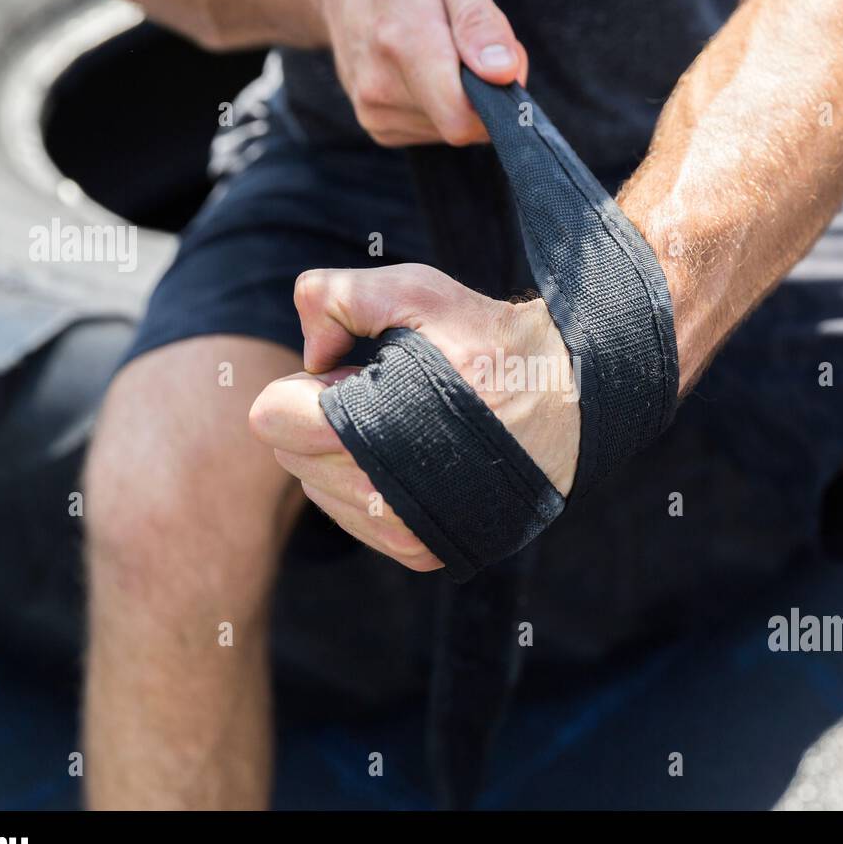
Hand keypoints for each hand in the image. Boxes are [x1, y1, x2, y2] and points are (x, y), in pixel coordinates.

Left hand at [249, 264, 578, 571]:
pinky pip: (352, 518)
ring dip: (345, 455)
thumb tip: (309, 354)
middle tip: (393, 397)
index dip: (312, 385)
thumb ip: (332, 297)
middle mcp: (383, 502)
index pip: (271, 418)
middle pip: (289, 456)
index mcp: (369, 437)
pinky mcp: (422, 553)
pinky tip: (420, 457)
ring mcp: (404, 535)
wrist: (570, 402)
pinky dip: (369, 484)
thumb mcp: (416, 290)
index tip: (363, 374)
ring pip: (317, 489)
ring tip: (412, 426)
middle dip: (325, 420)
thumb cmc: (490, 343)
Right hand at [316, 0, 528, 145]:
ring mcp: (374, 112)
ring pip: (450, 129)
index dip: (497, 98)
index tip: (502, 64)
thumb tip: (502, 72)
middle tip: (471, 45)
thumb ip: (479, 20)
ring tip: (442, 51)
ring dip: (461, 96)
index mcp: (401, 41)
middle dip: (483, 91)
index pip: (461, 116)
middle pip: (462, 123)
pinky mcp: (378, 126)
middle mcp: (379, 86)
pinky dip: (441, 105)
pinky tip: (424, 70)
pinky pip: (433, 131)